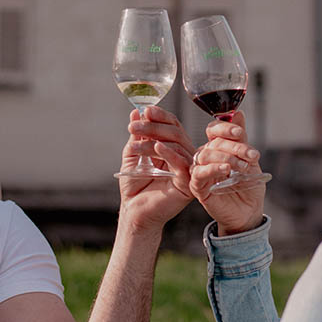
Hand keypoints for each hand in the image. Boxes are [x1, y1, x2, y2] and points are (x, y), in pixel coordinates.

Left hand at [118, 106, 195, 231]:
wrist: (133, 211)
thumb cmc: (135, 187)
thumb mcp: (133, 155)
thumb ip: (137, 135)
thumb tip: (136, 112)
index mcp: (174, 148)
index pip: (173, 125)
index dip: (160, 116)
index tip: (145, 110)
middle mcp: (184, 157)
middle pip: (176, 132)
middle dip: (154, 126)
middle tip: (133, 127)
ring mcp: (188, 170)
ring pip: (177, 144)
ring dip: (154, 139)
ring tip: (134, 145)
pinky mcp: (188, 183)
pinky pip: (182, 163)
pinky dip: (169, 153)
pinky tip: (156, 147)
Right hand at [189, 111, 264, 235]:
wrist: (249, 212)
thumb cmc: (248, 186)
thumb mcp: (249, 159)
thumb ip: (241, 138)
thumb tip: (238, 113)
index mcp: (217, 147)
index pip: (214, 130)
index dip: (225, 128)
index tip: (240, 132)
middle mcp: (206, 157)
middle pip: (214, 143)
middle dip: (235, 147)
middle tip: (252, 155)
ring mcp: (200, 171)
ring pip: (206, 155)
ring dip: (227, 157)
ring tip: (242, 166)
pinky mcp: (198, 187)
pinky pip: (199, 173)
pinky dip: (212, 169)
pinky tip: (225, 170)